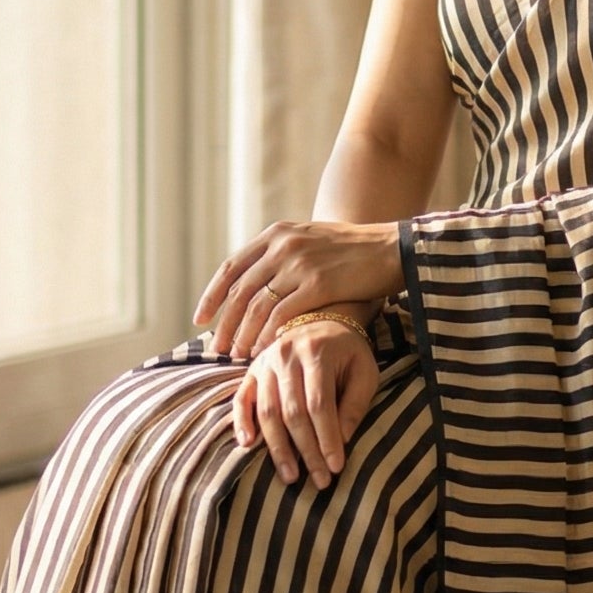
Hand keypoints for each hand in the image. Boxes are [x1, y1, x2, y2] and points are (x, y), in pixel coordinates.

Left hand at [193, 219, 400, 359]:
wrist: (391, 249)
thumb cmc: (353, 253)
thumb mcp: (310, 242)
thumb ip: (282, 257)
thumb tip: (256, 285)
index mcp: (275, 235)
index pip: (231, 268)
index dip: (212, 296)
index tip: (201, 320)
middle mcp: (282, 246)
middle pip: (239, 290)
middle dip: (224, 323)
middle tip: (217, 349)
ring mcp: (298, 264)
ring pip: (256, 305)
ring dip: (243, 334)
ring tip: (237, 356)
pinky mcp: (318, 283)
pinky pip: (282, 315)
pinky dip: (268, 335)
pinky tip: (264, 350)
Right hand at [231, 321, 381, 488]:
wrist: (323, 319)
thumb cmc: (348, 352)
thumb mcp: (364, 371)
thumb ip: (354, 404)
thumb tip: (342, 440)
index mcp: (316, 352)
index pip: (320, 404)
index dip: (327, 438)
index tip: (336, 467)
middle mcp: (285, 355)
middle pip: (292, 412)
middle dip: (307, 451)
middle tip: (319, 481)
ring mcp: (264, 362)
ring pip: (267, 412)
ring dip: (278, 448)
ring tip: (291, 477)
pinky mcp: (251, 370)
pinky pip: (241, 399)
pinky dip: (242, 423)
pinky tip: (248, 446)